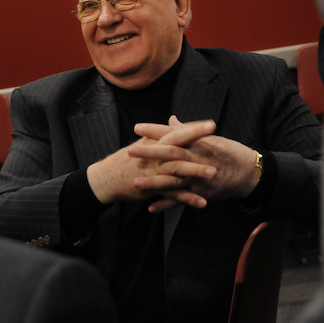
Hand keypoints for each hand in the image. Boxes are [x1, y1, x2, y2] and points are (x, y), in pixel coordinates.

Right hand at [86, 119, 216, 206]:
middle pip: (178, 146)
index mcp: (154, 143)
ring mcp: (154, 172)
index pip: (175, 132)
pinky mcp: (153, 189)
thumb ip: (159, 133)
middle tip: (217, 139)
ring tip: (215, 173)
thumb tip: (173, 121)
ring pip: (178, 170)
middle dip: (198, 143)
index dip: (193, 128)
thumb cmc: (126, 160)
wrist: (106, 178)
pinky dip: (188, 198)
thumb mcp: (143, 143)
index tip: (211, 123)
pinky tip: (203, 202)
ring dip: (197, 172)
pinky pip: (173, 194)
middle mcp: (155, 155)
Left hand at [129, 116, 260, 211]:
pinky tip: (151, 208)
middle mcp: (197, 158)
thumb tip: (171, 119)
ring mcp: (200, 177)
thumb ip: (188, 130)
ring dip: (154, 182)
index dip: (155, 130)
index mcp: (198, 142)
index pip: (173, 133)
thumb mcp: (210, 138)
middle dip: (150, 153)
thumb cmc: (228, 152)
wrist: (250, 172)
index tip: (137, 127)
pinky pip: (182, 200)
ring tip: (135, 183)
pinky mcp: (202, 193)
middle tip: (130, 151)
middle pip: (171, 154)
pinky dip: (167, 205)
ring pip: (174, 180)